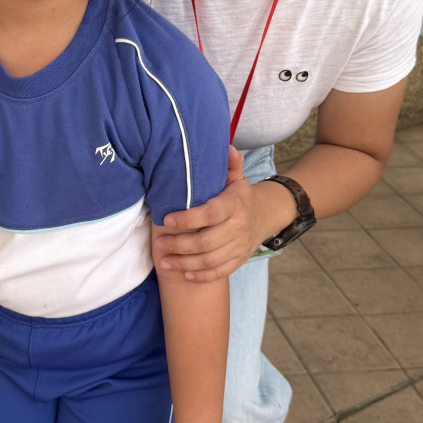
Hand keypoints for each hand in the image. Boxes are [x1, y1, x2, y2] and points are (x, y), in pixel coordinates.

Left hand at [153, 147, 295, 281]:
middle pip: (206, 241)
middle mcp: (238, 227)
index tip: (166, 219)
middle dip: (179, 244)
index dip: (187, 219)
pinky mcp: (238, 260)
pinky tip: (184, 274)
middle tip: (158, 243)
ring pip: (209, 260)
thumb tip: (226, 147)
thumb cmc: (238, 195)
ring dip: (184, 263)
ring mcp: (239, 246)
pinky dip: (201, 275)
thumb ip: (229, 164)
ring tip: (164, 261)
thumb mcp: (235, 177)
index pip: (209, 214)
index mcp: (234, 205)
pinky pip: (219, 272)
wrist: (264, 216)